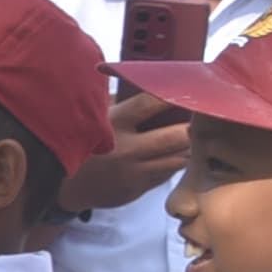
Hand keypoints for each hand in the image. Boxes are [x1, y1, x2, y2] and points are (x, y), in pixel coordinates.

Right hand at [56, 92, 193, 214]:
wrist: (63, 187)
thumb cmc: (83, 144)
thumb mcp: (95, 118)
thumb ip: (120, 102)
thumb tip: (150, 82)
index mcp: (114, 123)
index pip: (151, 103)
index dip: (174, 94)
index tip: (190, 88)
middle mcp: (127, 149)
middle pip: (176, 135)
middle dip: (196, 126)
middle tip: (208, 117)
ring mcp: (135, 172)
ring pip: (179, 158)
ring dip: (192, 147)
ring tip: (201, 136)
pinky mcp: (139, 188)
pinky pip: (168, 174)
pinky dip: (178, 162)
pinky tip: (181, 154)